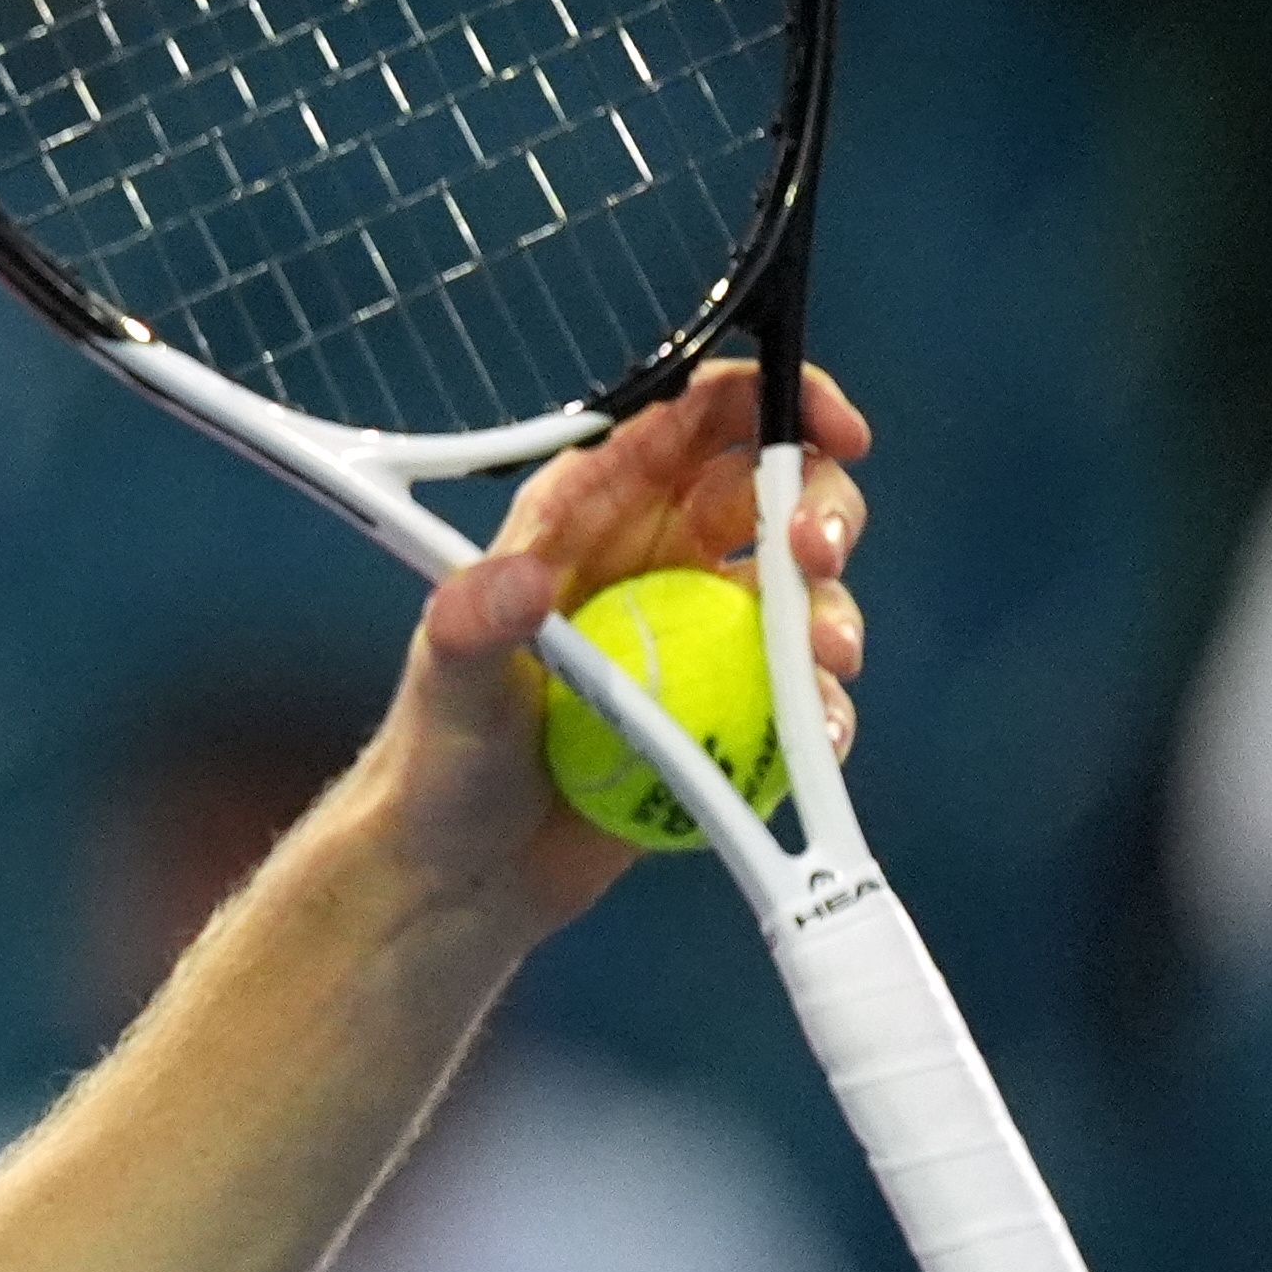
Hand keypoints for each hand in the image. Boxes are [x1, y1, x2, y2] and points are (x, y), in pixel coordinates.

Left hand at [367, 356, 873, 936]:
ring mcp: (698, 632)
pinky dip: (823, 705)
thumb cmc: (438, 763)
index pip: (691, 418)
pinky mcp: (728, 707)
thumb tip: (516, 578)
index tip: (833, 428)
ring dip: (833, 613)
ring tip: (823, 661)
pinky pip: (801, 687)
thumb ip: (472, 627)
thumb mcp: (447, 688)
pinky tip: (811, 736)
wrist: (465, 872)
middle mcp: (653, 557)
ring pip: (805, 588)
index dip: (774, 400)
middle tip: (813, 556)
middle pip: (775, 489)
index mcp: (587, 513)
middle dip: (821, 504)